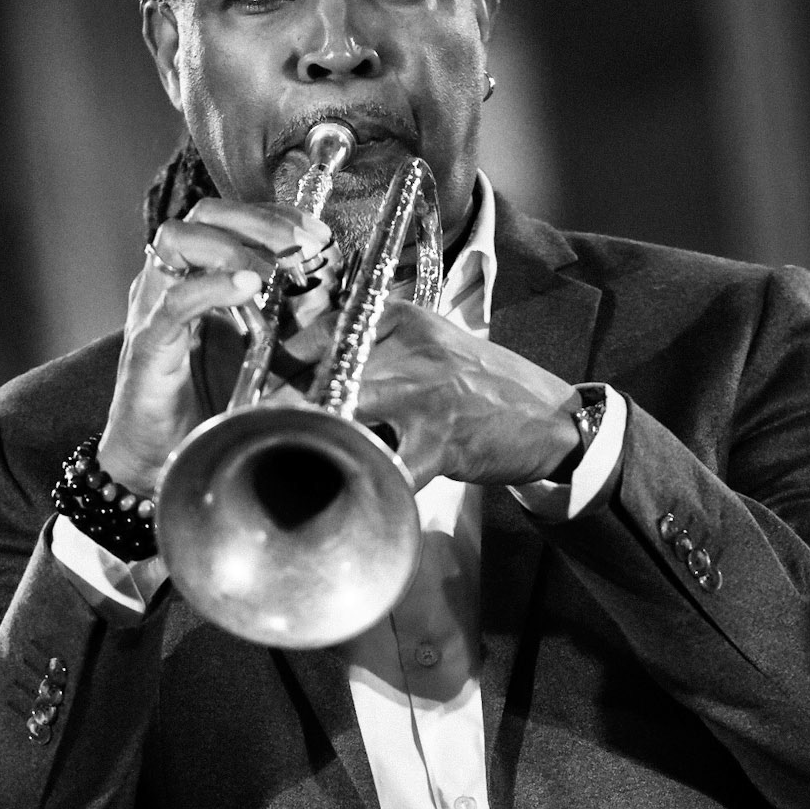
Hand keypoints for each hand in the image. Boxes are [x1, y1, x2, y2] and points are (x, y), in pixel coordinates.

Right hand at [97, 199, 329, 495]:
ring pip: (178, 239)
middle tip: (303, 244)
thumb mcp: (265, 352)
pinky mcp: (148, 344)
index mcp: (197, 276)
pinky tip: (250, 288)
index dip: (276, 216)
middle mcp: (171, 281)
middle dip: (260, 220)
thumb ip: (294, 319)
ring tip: (274, 272)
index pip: (231, 217)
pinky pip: (174, 300)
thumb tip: (333, 288)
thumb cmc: (206, 404)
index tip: (318, 233)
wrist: (160, 458)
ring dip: (235, 245)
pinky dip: (214, 286)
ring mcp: (154, 307)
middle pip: (205, 214)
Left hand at [286, 300, 579, 491]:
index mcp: (402, 321)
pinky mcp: (440, 441)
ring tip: (297, 455)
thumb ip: (377, 344)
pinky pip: (387, 464)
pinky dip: (370, 480)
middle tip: (262, 426)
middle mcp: (411, 351)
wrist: (550, 418)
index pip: (324, 332)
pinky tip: (359, 487)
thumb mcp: (430, 343)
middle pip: (325, 373)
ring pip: (347, 413)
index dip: (282, 363)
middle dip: (287, 403)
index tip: (259, 384)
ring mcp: (425, 396)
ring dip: (318, 437)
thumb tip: (306, 358)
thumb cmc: (481, 385)